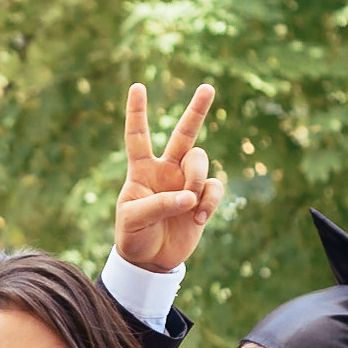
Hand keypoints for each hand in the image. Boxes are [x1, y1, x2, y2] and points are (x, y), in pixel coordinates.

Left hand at [113, 82, 225, 272]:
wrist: (150, 260)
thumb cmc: (134, 237)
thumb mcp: (134, 221)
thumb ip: (158, 205)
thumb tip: (189, 196)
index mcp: (141, 171)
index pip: (138, 137)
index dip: (137, 113)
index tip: (138, 86)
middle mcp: (166, 170)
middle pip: (185, 134)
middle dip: (197, 111)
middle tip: (207, 87)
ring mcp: (186, 182)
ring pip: (200, 161)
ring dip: (196, 180)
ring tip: (190, 205)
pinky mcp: (202, 198)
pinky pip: (214, 187)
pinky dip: (209, 202)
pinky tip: (198, 218)